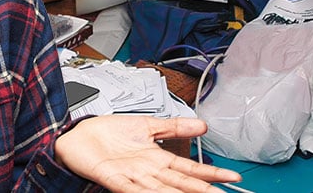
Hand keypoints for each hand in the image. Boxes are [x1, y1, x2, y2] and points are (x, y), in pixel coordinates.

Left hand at [56, 115, 241, 191]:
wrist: (79, 134)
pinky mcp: (114, 179)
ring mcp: (133, 177)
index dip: (212, 174)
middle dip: (204, 190)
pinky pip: (132, 189)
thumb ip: (174, 127)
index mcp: (158, 159)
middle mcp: (149, 171)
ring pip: (162, 190)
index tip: (233, 179)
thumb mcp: (148, 125)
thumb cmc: (109, 132)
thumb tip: (202, 125)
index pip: (191, 169)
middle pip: (182, 184)